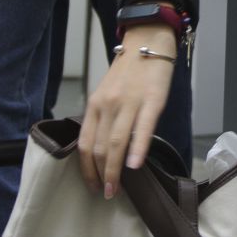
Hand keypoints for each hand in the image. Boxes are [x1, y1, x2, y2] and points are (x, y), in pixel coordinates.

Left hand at [79, 24, 175, 199]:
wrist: (147, 43)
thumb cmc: (128, 73)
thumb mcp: (107, 94)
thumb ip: (104, 119)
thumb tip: (104, 151)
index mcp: (94, 105)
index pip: (84, 143)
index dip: (86, 169)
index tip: (92, 186)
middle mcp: (107, 105)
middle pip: (99, 147)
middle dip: (101, 175)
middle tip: (107, 193)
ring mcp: (129, 103)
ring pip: (116, 142)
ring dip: (114, 170)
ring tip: (117, 188)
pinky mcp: (152, 101)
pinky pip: (142, 129)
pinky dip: (137, 149)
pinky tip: (135, 165)